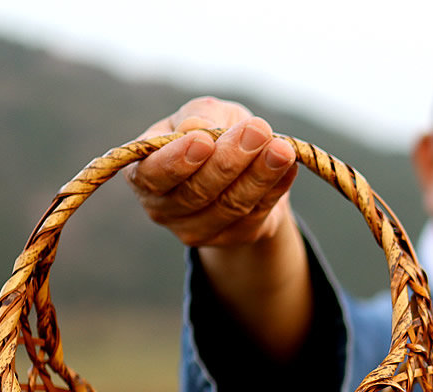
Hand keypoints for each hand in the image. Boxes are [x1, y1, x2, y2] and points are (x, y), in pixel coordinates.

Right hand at [125, 96, 298, 247]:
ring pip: (231, 205)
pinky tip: (289, 164)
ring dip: (260, 175)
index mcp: (143, 174)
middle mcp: (164, 208)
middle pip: (197, 193)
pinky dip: (276, 186)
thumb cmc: (211, 132)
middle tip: (258, 130)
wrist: (240, 165)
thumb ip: (198, 117)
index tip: (204, 140)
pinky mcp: (234, 236)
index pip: (153, 175)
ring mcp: (198, 230)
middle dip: (230, 161)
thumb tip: (194, 129)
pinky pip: (258, 213)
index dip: (177, 161)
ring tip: (282, 148)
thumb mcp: (203, 114)